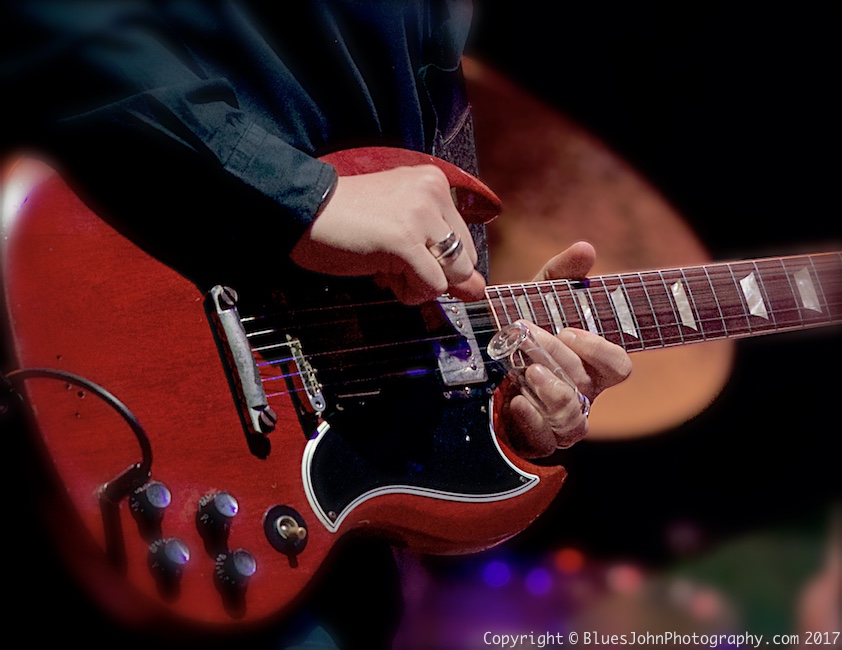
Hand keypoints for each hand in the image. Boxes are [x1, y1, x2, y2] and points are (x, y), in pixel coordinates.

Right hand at [290, 165, 485, 303]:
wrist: (302, 209)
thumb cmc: (345, 221)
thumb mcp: (402, 231)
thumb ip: (442, 257)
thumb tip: (479, 290)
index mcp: (434, 183)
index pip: (465, 241)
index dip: (437, 262)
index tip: (405, 255)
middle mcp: (434, 192)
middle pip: (464, 260)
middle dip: (433, 274)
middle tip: (394, 263)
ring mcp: (420, 214)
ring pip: (452, 275)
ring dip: (420, 285)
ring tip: (388, 268)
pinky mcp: (404, 239)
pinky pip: (432, 285)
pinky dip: (410, 292)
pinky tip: (384, 275)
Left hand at [500, 242, 631, 456]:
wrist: (478, 364)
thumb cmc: (519, 330)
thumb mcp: (535, 297)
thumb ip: (561, 273)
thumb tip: (587, 248)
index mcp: (590, 365)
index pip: (619, 367)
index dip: (600, 351)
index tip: (570, 331)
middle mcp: (582, 395)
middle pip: (584, 383)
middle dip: (557, 357)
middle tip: (528, 337)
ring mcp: (560, 420)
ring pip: (573, 419)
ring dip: (552, 392)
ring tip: (528, 373)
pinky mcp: (536, 439)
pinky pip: (547, 442)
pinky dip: (534, 422)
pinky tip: (517, 400)